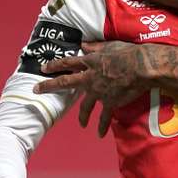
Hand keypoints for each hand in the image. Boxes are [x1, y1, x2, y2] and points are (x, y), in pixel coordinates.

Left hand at [35, 41, 149, 136]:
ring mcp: (98, 92)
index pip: (67, 63)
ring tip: (81, 124)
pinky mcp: (109, 102)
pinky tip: (100, 134)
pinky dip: (102, 126)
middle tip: (36, 90)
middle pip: (65, 82)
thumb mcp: (110, 45)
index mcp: (90, 62)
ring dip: (82, 116)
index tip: (43, 68)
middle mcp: (90, 78)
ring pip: (85, 106)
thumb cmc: (127, 53)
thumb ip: (95, 47)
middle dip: (49, 86)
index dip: (54, 65)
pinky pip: (104, 117)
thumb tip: (83, 44)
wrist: (140, 68)